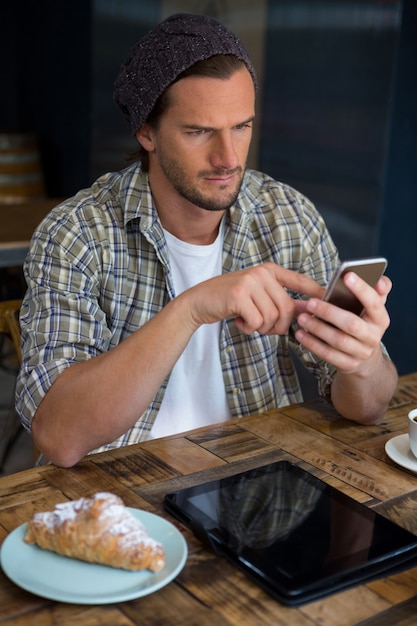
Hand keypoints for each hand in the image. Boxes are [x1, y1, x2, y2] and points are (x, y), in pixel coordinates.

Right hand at [182, 262, 324, 335]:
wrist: (198, 302)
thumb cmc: (229, 302)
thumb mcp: (256, 295)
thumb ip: (279, 300)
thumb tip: (308, 310)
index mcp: (269, 270)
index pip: (300, 280)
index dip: (316, 292)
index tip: (329, 301)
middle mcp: (262, 273)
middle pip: (288, 308)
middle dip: (278, 326)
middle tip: (261, 327)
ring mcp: (250, 281)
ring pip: (273, 317)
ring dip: (261, 328)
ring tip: (247, 321)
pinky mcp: (239, 295)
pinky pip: (257, 321)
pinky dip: (249, 328)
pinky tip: (237, 321)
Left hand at [294, 272, 391, 373]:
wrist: (365, 359)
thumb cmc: (362, 324)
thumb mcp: (371, 309)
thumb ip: (375, 292)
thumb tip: (379, 278)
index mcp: (380, 318)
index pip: (374, 302)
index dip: (362, 289)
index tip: (347, 275)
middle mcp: (373, 336)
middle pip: (352, 324)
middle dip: (329, 312)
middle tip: (311, 302)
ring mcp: (361, 352)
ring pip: (338, 340)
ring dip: (317, 328)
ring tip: (302, 317)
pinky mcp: (348, 364)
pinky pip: (328, 354)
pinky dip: (312, 343)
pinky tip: (300, 334)